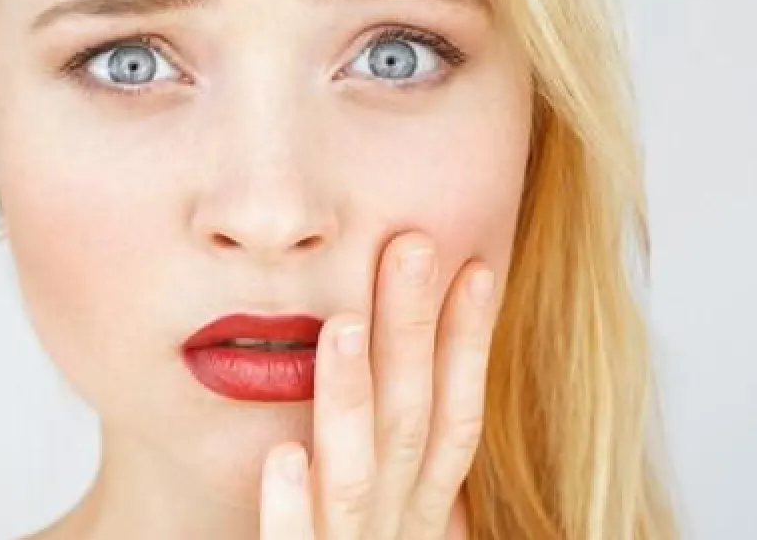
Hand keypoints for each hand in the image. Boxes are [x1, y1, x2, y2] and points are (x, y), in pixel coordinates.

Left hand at [259, 232, 497, 538]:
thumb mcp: (381, 512)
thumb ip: (389, 452)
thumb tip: (411, 373)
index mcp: (418, 506)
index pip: (454, 415)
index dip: (470, 343)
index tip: (476, 266)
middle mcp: (394, 528)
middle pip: (410, 421)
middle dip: (415, 333)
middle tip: (410, 245)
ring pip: (355, 475)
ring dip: (351, 397)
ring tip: (342, 322)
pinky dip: (291, 504)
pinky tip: (280, 453)